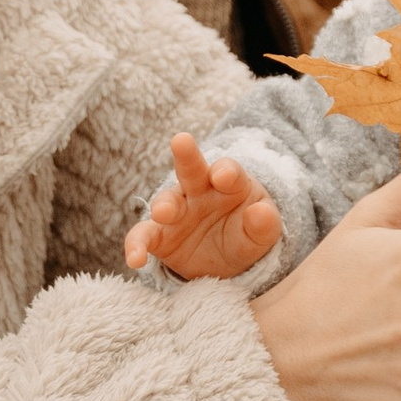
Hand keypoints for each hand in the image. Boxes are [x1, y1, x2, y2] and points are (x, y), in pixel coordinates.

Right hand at [124, 131, 282, 283]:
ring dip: (164, 205)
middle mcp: (199, 190)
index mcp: (229, 183)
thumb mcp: (263, 232)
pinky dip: (136, 245)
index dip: (226, 171)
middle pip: (192, 169)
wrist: (229, 259)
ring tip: (163, 213)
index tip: (224, 176)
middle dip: (186, 155)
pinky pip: (144, 236)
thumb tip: (261, 213)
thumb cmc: (247, 233)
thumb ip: (265, 223)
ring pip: (166, 201)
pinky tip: (135, 259)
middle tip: (181, 141)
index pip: (228, 170)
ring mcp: (177, 211)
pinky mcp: (160, 236)